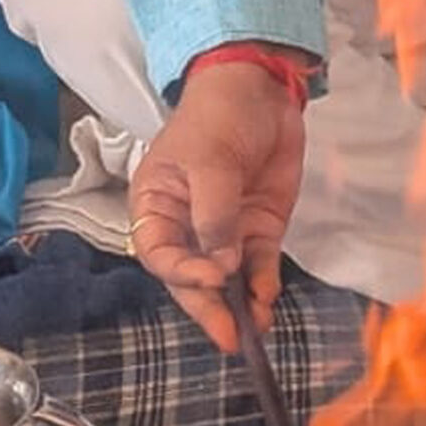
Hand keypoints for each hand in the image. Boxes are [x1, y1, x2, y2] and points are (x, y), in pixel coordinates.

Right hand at [129, 60, 306, 351]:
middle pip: (192, 275)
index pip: (160, 253)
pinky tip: (268, 299)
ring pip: (227, 278)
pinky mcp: (259, 227)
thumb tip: (222, 265)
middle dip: (209, 306)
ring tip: (255, 330)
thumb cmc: (218, 115)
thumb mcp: (210, 159)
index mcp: (157, 206)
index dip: (183, 272)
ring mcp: (226, 229)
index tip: (213, 277)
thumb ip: (215, 214)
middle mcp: (187, 225)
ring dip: (239, 304)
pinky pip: (259, 264)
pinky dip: (263, 283)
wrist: (262, 88)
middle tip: (229, 337)